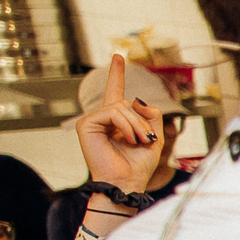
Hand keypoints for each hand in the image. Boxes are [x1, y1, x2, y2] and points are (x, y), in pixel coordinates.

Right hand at [76, 56, 173, 195]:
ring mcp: (92, 120)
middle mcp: (103, 118)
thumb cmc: (138, 165)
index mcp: (117, 120)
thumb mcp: (154, 136)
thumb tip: (136, 99)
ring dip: (137, 124)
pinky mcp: (85, 124)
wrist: (127, 181)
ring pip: (121, 106)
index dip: (117, 74)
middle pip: (128, 102)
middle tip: (146, 140)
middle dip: (143, 121)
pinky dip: (125, 125)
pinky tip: (128, 139)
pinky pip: (112, 112)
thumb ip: (151, 114)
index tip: (119, 57)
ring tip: (138, 141)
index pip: (116, 92)